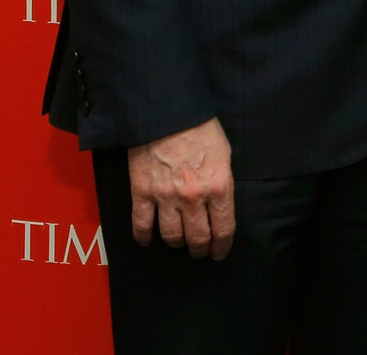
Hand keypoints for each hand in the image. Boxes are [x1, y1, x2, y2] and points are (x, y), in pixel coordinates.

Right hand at [127, 117, 234, 259]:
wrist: (166, 113)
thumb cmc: (200, 127)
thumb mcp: (224, 153)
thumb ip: (222, 181)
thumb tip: (220, 202)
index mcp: (219, 186)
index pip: (223, 228)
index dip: (222, 246)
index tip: (220, 252)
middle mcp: (194, 197)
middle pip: (198, 238)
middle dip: (201, 249)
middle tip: (200, 251)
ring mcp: (166, 197)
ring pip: (172, 236)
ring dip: (177, 244)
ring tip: (179, 244)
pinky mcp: (142, 192)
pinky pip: (142, 225)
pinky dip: (144, 237)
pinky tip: (147, 240)